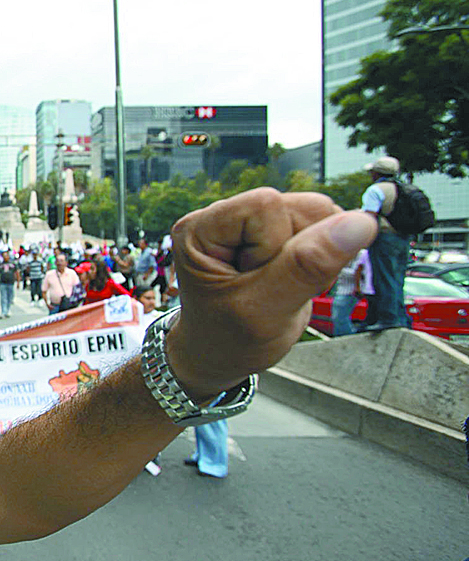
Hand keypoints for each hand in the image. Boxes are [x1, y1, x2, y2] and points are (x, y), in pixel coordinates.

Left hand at [167, 188, 376, 397]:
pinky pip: (320, 228)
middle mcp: (221, 216)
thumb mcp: (265, 312)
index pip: (266, 205)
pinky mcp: (270, 231)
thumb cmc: (228, 340)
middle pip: (298, 206)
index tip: (259, 282)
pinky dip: (317, 259)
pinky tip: (292, 281)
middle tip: (276, 289)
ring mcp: (247, 223)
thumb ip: (307, 267)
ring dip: (313, 257)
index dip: (280, 245)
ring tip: (283, 287)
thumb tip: (360, 223)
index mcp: (200, 229)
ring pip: (316, 215)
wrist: (220, 355)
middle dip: (303, 251)